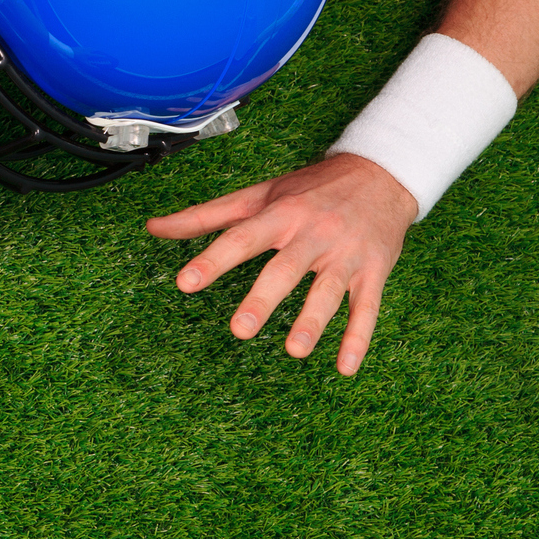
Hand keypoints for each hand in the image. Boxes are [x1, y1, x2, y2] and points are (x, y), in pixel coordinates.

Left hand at [146, 153, 417, 375]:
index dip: (213, 260)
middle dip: (263, 299)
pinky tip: (344, 367)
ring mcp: (346, 254)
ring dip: (313, 322)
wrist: (384, 172)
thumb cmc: (312, 188)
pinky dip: (358, 338)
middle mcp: (314, 234)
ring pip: (329, 291)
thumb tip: (154, 227)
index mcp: (281, 214)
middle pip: (286, 269)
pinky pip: (368, 307)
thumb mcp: (260, 194)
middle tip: (240, 330)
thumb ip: (206, 216)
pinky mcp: (374, 270)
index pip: (241, 238)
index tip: (185, 282)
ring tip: (294, 350)